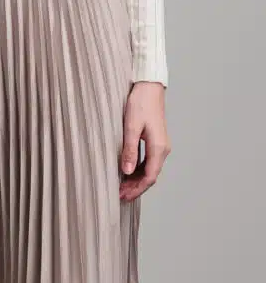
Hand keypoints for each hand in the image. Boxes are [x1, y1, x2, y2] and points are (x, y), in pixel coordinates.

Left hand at [119, 81, 170, 201]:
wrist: (148, 86)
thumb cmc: (140, 103)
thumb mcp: (131, 126)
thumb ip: (129, 150)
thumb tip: (126, 171)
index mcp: (159, 148)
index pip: (149, 177)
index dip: (136, 189)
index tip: (122, 196)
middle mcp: (162, 149)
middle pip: (150, 176)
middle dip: (135, 187)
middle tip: (119, 195)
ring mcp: (160, 144)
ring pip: (149, 169)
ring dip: (136, 179)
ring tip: (121, 186)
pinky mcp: (155, 139)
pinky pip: (148, 160)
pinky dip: (138, 168)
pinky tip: (127, 170)